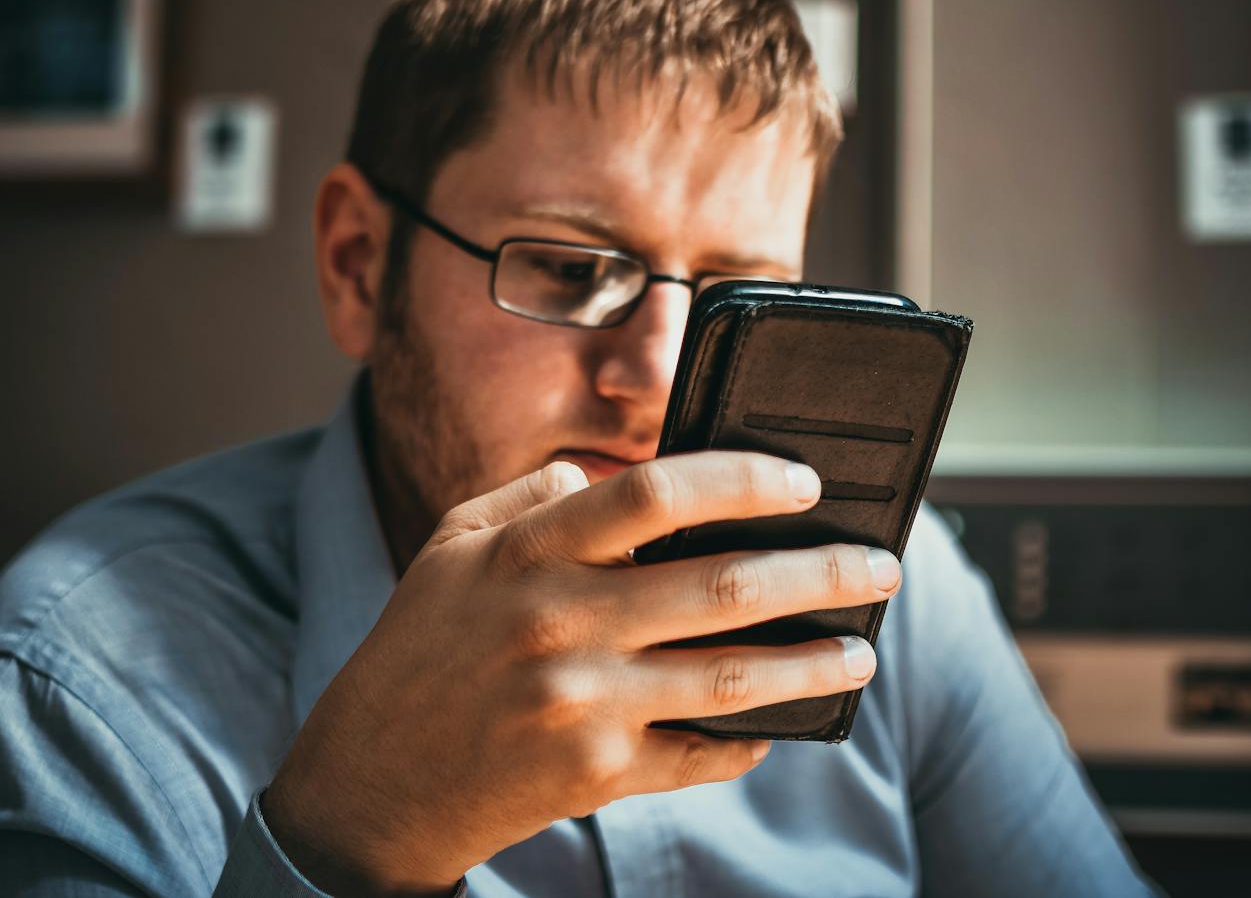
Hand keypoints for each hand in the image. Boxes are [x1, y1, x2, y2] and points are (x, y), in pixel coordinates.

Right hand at [261, 451, 900, 894]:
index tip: (804, 481)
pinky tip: (781, 726)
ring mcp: (583, 705)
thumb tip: (622, 468)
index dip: (743, 479)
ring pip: (734, 678)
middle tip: (880, 566)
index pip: (656, 493)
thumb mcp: (454, 546)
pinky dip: (750, 741)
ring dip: (814, 663)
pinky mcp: (597, 773)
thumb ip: (535, 496)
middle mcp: (561, 624)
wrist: (370, 781)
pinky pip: (701, 754)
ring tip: (860, 649)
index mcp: (529, 553)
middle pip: (724, 586)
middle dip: (822, 574)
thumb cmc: (419, 647)